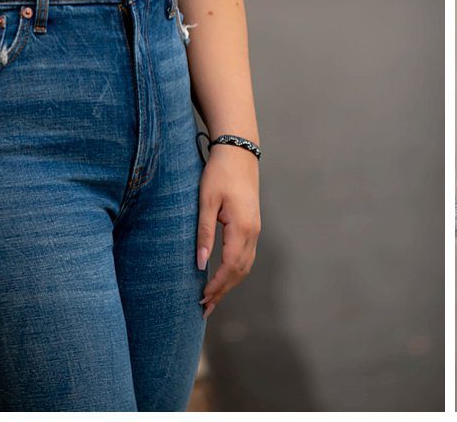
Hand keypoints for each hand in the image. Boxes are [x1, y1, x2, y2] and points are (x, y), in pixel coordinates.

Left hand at [197, 142, 260, 313]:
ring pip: (246, 265)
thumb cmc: (219, 173)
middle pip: (240, 271)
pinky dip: (236, 271)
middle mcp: (253, 231)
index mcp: (242, 227)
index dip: (217, 286)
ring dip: (230, 283)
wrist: (238, 150)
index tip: (202, 299)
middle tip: (205, 307)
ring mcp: (255, 228)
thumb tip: (201, 264)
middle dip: (223, 291)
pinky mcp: (253, 224)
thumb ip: (204, 233)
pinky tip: (224, 276)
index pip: (230, 267)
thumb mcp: (207, 201)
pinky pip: (247, 256)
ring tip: (213, 297)